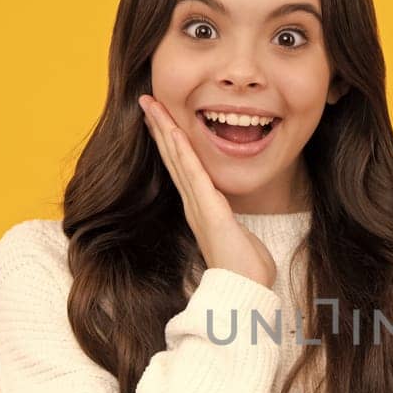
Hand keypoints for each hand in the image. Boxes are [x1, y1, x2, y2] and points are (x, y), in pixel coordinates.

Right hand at [138, 93, 276, 288]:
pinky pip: (193, 174)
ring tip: (151, 106)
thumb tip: (235, 225)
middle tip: (147, 101)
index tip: (161, 118)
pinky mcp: (210, 210)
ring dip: (164, 130)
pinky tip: (173, 131)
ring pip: (178, 160)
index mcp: (201, 208)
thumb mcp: (238, 237)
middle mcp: (194, 204)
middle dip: (160, 127)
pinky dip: (182, 152)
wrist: (244, 290)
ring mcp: (199, 206)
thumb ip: (232, 226)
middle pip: (173, 158)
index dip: (170, 142)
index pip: (182, 167)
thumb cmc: (245, 269)